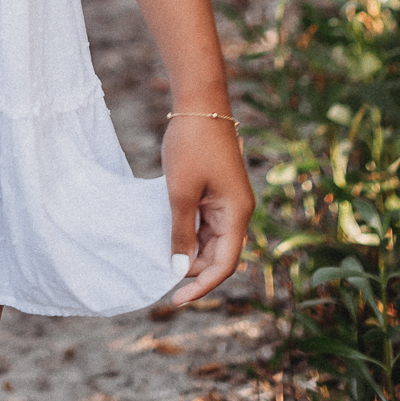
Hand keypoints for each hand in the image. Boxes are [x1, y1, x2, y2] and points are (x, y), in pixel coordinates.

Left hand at [161, 114, 254, 304]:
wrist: (199, 101)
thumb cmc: (191, 144)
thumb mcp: (181, 191)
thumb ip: (181, 231)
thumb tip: (179, 268)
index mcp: (236, 214)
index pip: (223, 264)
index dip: (201, 285)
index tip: (175, 299)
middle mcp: (237, 211)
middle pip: (218, 254)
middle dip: (193, 270)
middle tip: (162, 281)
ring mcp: (227, 199)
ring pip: (210, 239)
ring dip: (189, 251)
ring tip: (161, 260)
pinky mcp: (216, 189)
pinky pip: (204, 221)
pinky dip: (188, 231)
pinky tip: (167, 236)